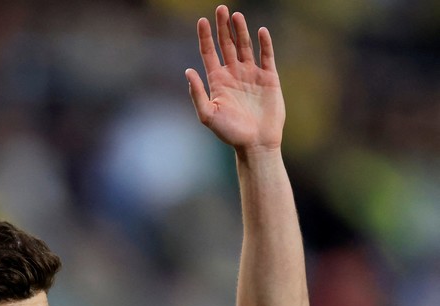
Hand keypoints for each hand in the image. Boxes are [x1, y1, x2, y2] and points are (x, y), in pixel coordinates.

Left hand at [185, 5, 284, 151]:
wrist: (255, 143)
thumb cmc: (230, 133)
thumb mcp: (208, 115)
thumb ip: (197, 94)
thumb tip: (187, 71)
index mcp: (217, 81)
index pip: (209, 52)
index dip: (205, 36)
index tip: (202, 20)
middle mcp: (233, 74)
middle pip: (226, 44)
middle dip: (223, 27)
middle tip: (221, 9)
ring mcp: (251, 74)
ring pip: (245, 46)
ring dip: (241, 31)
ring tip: (236, 15)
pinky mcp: (269, 78)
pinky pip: (266, 56)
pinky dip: (264, 43)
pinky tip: (261, 31)